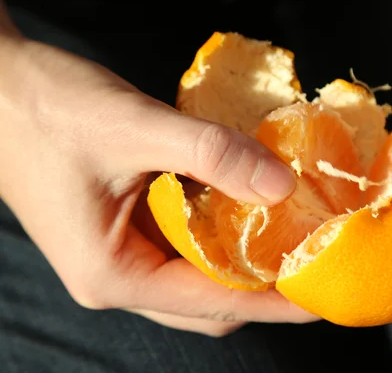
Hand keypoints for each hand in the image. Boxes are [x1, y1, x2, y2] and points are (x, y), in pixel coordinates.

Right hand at [0, 9, 311, 336]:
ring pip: (198, 277)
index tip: (321, 294)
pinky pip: (184, 249)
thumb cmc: (48, 109)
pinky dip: (220, 236)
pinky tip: (246, 208)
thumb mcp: (135, 126)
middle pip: (209, 302)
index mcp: (112, 273)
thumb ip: (213, 155)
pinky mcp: (124, 232)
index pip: (214, 303)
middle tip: (313, 258)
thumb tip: (282, 187)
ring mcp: (119, 257)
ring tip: (291, 236)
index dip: (274, 301)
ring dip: (244, 260)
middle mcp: (116, 277)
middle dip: (264, 286)